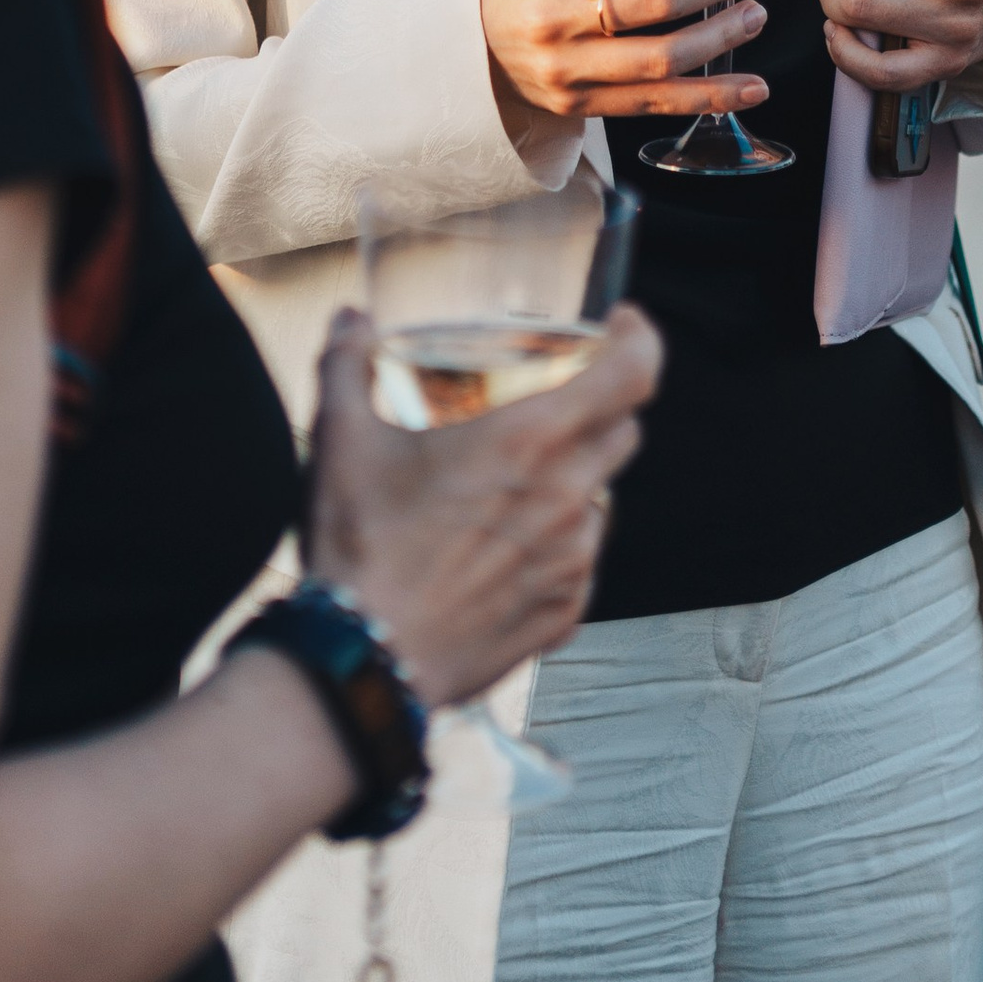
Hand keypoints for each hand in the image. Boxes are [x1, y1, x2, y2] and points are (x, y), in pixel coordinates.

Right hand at [305, 303, 661, 705]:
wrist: (365, 660)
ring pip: (599, 500)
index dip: (641, 340)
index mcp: (528, 441)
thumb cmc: (361, 548)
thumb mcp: (341, 439)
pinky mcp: (563, 612)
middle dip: (600, 408)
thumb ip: (347, 364)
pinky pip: (579, 563)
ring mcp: (573, 561)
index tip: (624, 327)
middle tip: (554, 403)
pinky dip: (554, 547)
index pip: (631, 373)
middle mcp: (567, 497)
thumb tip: (350, 321)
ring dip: (571, 483)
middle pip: (622, 431)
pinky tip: (499, 553)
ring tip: (510, 489)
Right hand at [479, 0, 770, 128]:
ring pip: (664, 58)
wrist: (463, 43)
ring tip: (754, 16)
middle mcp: (556, 18)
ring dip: (722, 37)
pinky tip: (752, 86)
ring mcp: (567, 70)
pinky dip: (711, 97)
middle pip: (657, 2)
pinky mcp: (579, 107)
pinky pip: (657, 104)